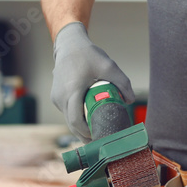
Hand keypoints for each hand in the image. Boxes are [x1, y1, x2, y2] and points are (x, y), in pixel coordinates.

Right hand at [50, 21, 133, 140]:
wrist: (69, 44)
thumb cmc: (88, 55)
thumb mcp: (108, 66)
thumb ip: (122, 82)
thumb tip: (130, 101)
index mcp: (72, 91)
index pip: (75, 120)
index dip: (86, 132)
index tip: (98, 138)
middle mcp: (60, 97)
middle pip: (71, 124)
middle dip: (84, 134)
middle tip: (100, 141)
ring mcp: (56, 97)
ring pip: (68, 118)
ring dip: (81, 126)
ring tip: (97, 130)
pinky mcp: (56, 96)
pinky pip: (67, 111)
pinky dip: (76, 117)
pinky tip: (89, 119)